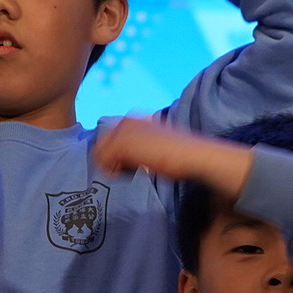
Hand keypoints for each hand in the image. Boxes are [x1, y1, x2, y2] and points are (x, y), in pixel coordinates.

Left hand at [92, 116, 250, 198]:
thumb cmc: (180, 155)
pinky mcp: (122, 143)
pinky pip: (103, 162)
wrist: (192, 155)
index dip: (116, 157)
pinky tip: (133, 172)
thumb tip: (121, 158)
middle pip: (101, 147)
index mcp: (134, 119)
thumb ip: (139, 145)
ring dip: (112, 167)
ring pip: (100, 155)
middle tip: (131, 170)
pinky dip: (114, 172)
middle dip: (111, 161)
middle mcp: (126, 120)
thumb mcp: (155, 145)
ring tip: (132, 171)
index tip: (134, 166)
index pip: (109, 140)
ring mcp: (123, 131)